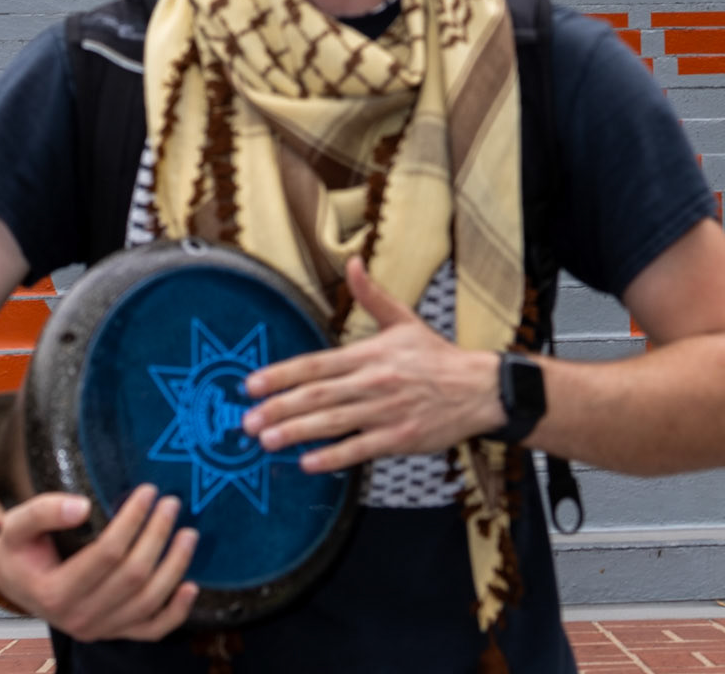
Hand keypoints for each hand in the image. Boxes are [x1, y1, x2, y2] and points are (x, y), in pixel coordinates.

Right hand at [0, 486, 198, 641]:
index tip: (148, 491)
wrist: (15, 581)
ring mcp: (99, 630)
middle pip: (132, 577)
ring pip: (147, 604)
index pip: (106, 554)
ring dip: (173, 568)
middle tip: (171, 503)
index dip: (131, 521)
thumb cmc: (19, 548)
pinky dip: (175, 613)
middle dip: (156, 537)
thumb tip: (82, 506)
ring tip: (188, 533)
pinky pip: (150, 630)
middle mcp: (78, 618)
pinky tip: (191, 587)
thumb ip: (44, 511)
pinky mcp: (114, 632)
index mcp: (55, 592)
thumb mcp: (18, 524)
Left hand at [241, 256, 504, 473]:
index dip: (281, 374)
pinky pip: (359, 449)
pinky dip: (333, 457)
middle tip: (247, 421)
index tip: (252, 384)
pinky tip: (308, 463)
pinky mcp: (399, 438)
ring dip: (296, 432)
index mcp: (368, 353)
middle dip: (278, 408)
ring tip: (266, 440)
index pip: (315, 364)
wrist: (477, 389)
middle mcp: (371, 382)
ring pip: (332, 422)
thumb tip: (353, 262)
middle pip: (316, 395)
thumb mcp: (404, 320)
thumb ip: (372, 295)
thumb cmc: (436, 357)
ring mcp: (384, 412)